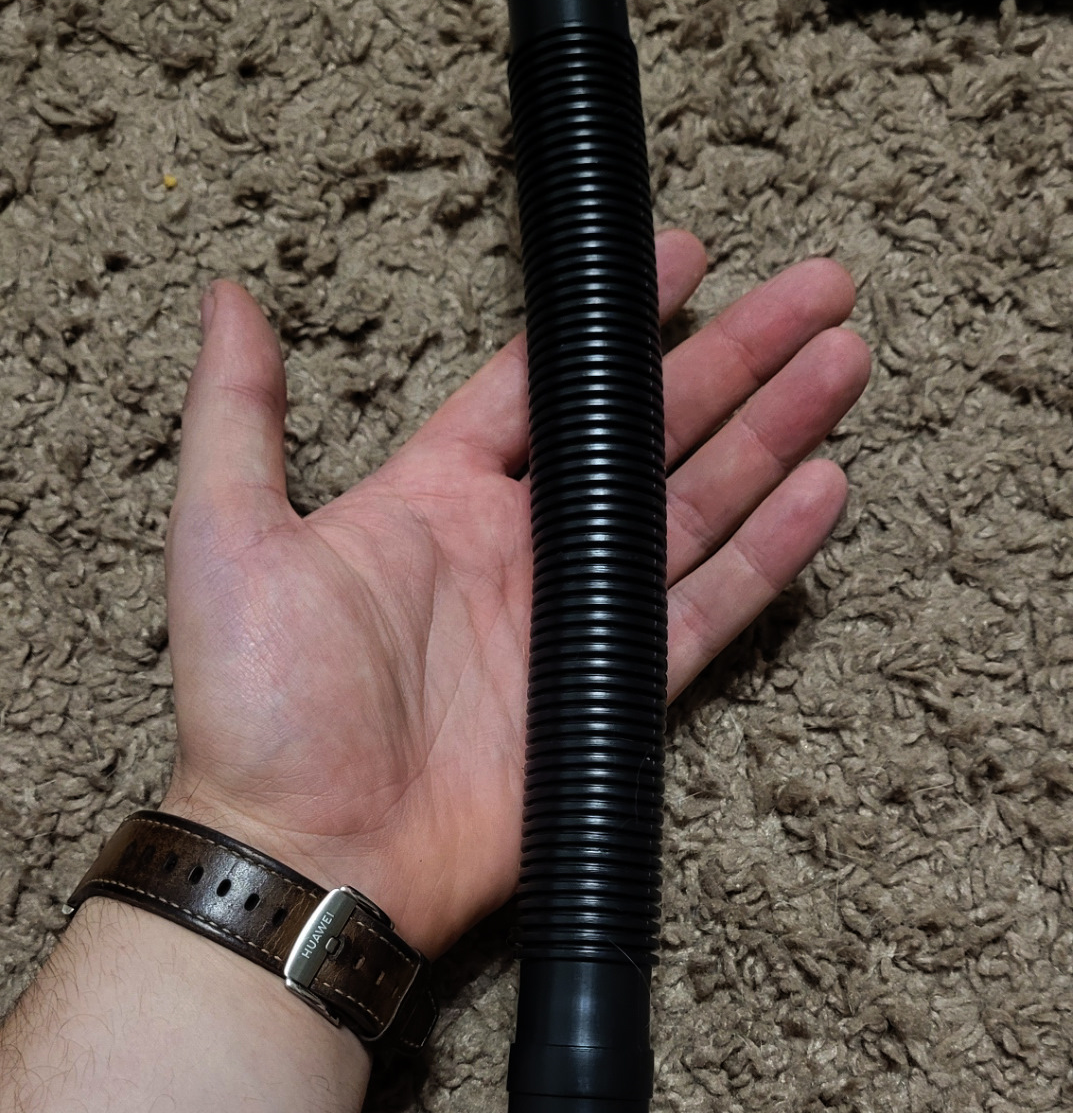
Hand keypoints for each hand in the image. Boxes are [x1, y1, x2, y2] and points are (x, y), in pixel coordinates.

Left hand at [165, 232, 869, 957]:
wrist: (311, 855)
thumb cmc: (257, 710)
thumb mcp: (226, 538)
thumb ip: (238, 413)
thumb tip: (229, 298)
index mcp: (435, 497)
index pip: (545, 385)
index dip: (612, 321)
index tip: (681, 257)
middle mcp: (517, 548)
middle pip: (647, 430)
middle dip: (733, 357)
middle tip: (812, 290)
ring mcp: (572, 621)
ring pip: (697, 504)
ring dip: (772, 433)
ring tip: (842, 360)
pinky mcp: (613, 696)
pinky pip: (707, 611)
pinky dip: (767, 554)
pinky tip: (822, 490)